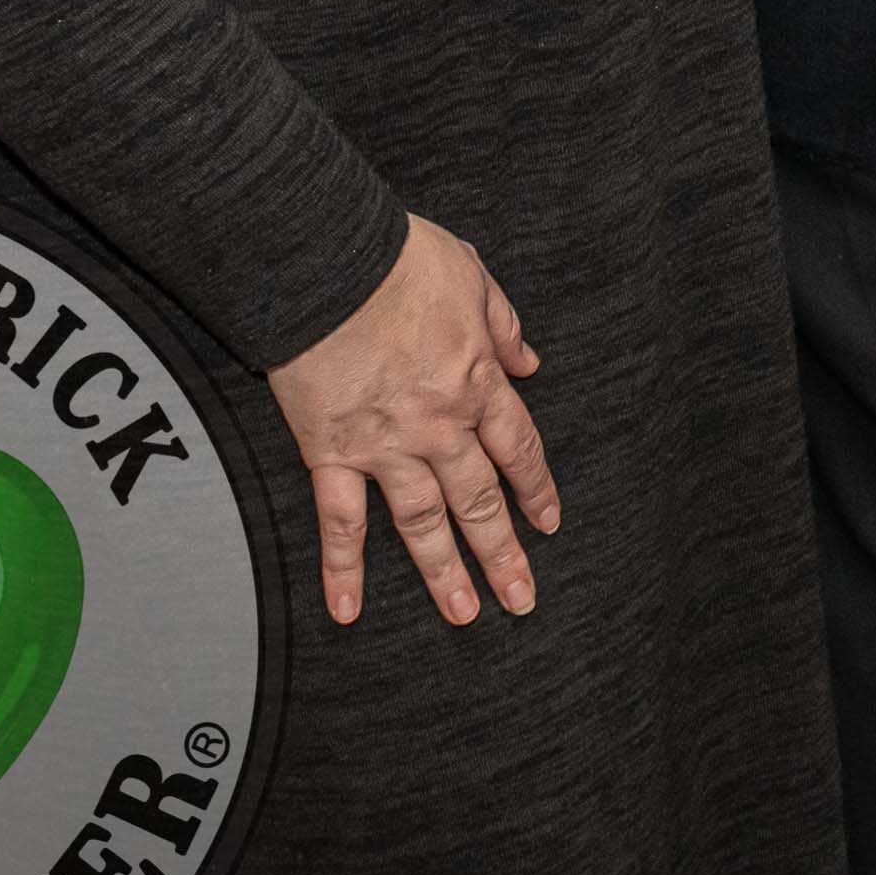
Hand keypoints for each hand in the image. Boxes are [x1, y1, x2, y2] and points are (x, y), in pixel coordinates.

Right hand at [266, 214, 557, 628]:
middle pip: (480, 499)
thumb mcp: (473, 278)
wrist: (327, 263)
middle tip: (520, 597)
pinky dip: (342, 568)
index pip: (518, 448)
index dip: (535, 488)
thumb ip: (503, 325)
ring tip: (464, 614)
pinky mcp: (332, 451)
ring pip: (423, 522)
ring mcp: (386, 445)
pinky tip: (347, 609)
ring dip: (444, 572)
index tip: (547, 522)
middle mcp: (439, 424)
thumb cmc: (398, 260)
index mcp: (477, 381)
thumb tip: (530, 360)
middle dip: (503, 552)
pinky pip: (340, 521)